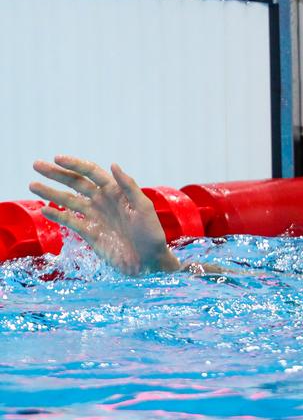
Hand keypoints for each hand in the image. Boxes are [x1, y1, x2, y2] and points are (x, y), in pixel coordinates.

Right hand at [30, 155, 179, 274]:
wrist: (149, 260)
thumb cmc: (151, 233)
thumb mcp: (144, 208)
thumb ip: (129, 186)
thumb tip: (113, 165)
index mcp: (116, 191)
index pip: (92, 173)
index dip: (75, 164)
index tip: (57, 158)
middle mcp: (103, 201)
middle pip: (75, 183)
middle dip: (56, 174)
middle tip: (36, 165)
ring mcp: (95, 216)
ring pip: (68, 200)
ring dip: (51, 192)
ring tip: (32, 185)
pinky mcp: (90, 232)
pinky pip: (70, 221)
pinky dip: (57, 215)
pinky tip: (44, 210)